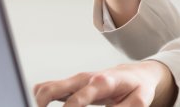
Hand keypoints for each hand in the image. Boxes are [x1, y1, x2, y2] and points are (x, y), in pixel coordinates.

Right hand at [33, 60, 174, 106]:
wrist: (135, 74)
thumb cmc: (137, 87)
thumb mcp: (140, 100)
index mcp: (102, 82)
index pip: (78, 98)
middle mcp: (84, 79)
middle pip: (51, 89)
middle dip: (42, 106)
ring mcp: (75, 81)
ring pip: (44, 88)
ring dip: (39, 103)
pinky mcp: (70, 84)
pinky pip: (46, 89)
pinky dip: (41, 100)